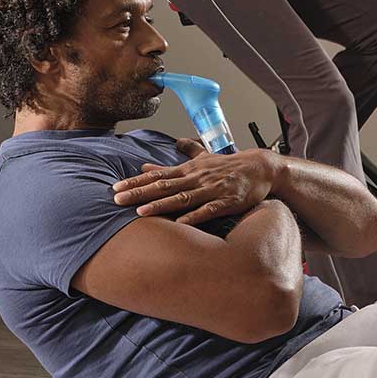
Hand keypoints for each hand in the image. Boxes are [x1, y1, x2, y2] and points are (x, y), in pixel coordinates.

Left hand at [113, 146, 278, 225]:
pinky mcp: (227, 201)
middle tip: (117, 199)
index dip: (136, 182)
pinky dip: (194, 217)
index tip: (116, 187)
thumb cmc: (229, 166)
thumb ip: (183, 156)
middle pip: (164, 186)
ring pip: (182, 198)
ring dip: (161, 205)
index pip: (158, 175)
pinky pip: (208, 210)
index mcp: (190, 170)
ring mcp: (211, 190)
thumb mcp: (204, 158)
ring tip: (140, 212)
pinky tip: (180, 224)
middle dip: (140, 193)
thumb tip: (161, 153)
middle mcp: (197, 178)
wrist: (260, 168)